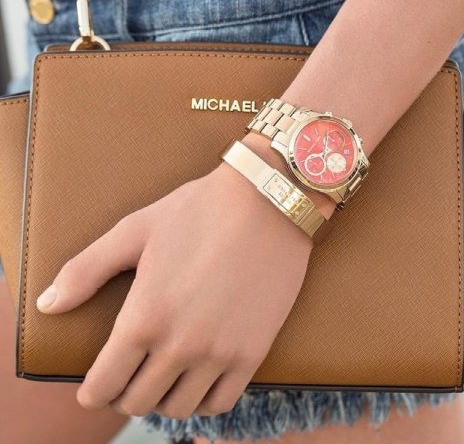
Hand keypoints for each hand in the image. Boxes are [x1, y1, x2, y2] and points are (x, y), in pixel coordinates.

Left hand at [36, 148, 313, 418]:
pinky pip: (222, 402)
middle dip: (125, 395)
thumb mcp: (134, 231)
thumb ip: (86, 270)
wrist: (266, 204)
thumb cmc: (199, 212)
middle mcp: (180, 345)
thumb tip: (48, 304)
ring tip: (163, 378)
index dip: (93, 392)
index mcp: (144, 317)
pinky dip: (204, 401)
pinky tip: (199, 380)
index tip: (96, 386)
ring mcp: (219, 352)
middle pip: (139, 402)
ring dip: (163, 400)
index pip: (104, 384)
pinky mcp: (253, 351)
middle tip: (128, 377)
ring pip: (179, 408)